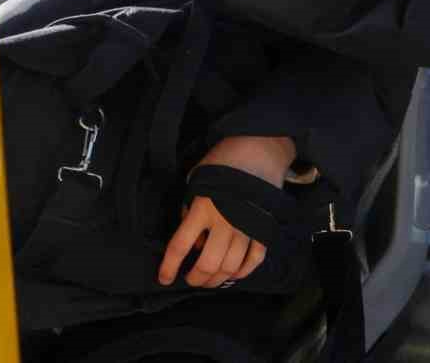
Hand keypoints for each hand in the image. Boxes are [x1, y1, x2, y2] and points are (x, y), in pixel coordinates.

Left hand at [158, 135, 294, 287]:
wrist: (260, 149)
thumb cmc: (223, 163)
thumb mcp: (196, 181)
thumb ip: (190, 211)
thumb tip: (196, 242)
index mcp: (202, 207)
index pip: (179, 246)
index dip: (169, 267)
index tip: (165, 279)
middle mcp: (224, 220)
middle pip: (207, 263)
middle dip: (196, 278)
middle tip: (191, 280)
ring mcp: (247, 225)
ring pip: (231, 266)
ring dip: (218, 279)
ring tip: (211, 281)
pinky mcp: (264, 226)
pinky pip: (255, 258)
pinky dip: (244, 271)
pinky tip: (235, 274)